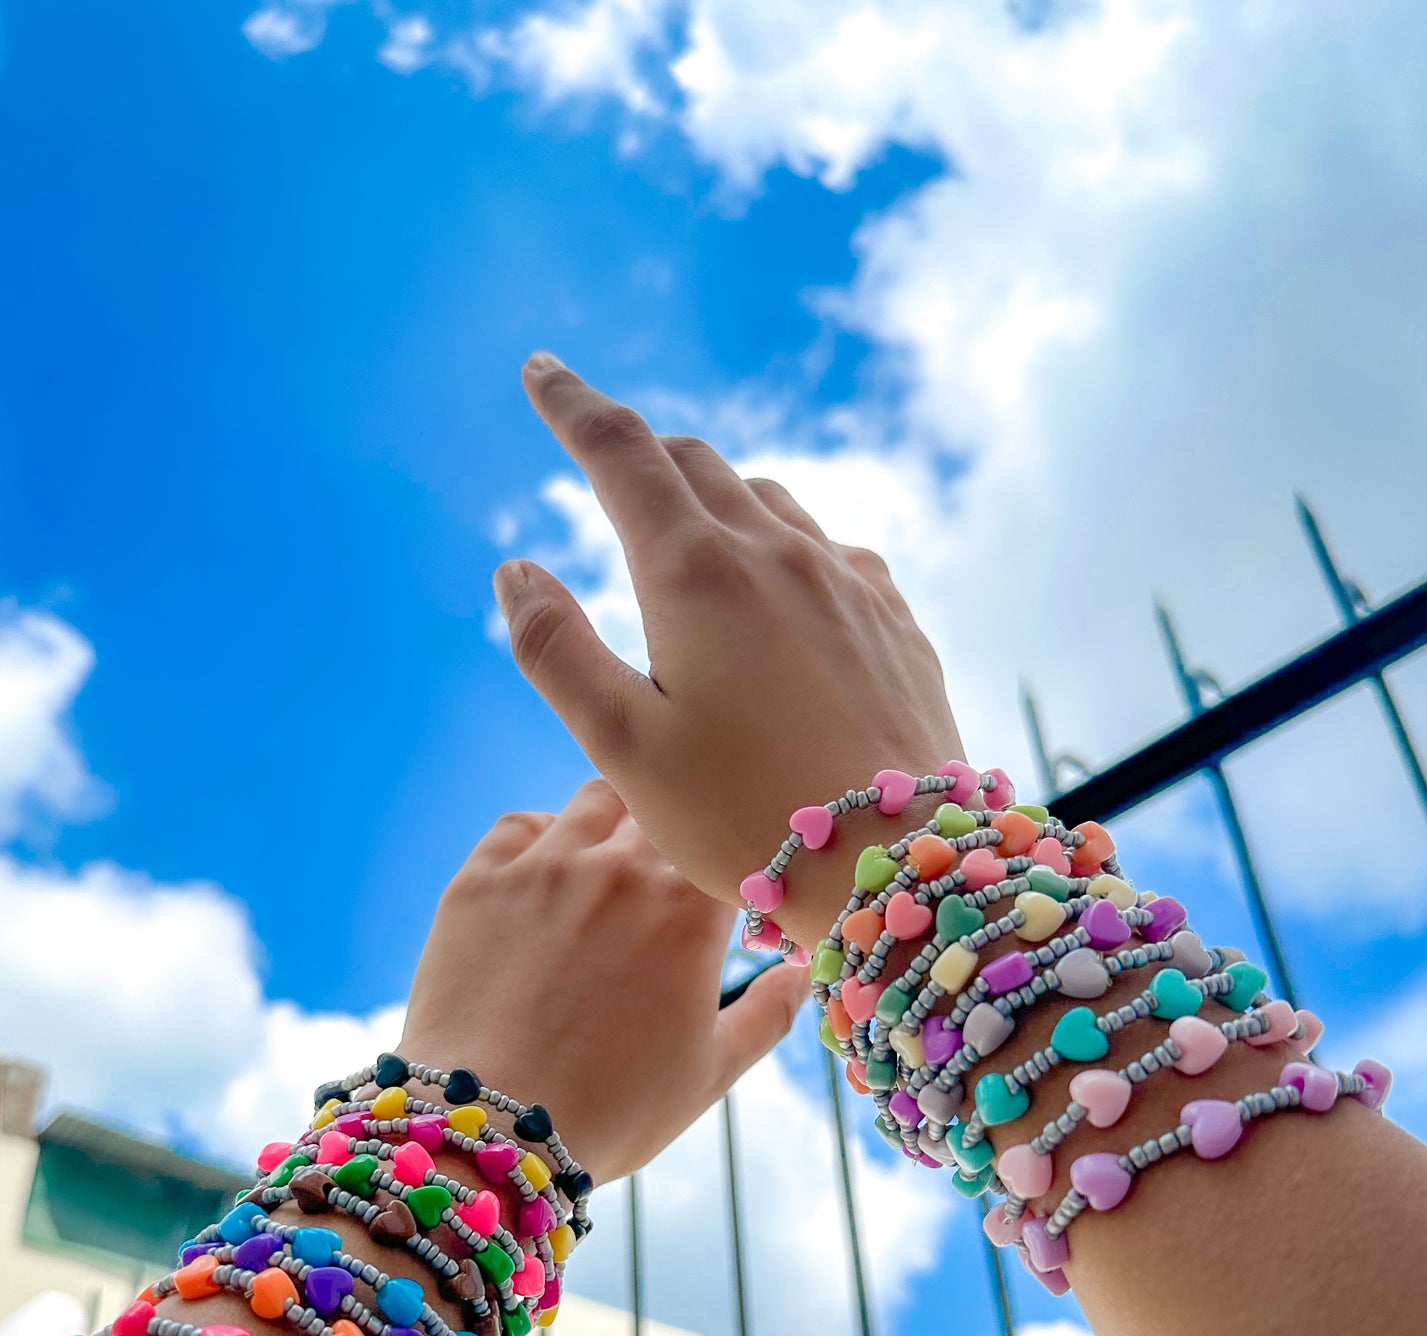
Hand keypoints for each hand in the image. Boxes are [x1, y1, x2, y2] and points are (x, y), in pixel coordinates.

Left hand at [398, 780, 806, 1183]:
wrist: (490, 1127)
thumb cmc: (611, 1109)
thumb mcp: (709, 1073)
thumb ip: (768, 1015)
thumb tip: (800, 973)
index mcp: (689, 908)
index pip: (729, 848)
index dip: (735, 867)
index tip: (732, 895)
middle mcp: (621, 866)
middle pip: (667, 811)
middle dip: (679, 839)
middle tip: (671, 878)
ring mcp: (545, 866)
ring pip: (598, 799)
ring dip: (618, 823)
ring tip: (612, 866)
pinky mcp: (481, 879)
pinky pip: (520, 825)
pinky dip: (543, 838)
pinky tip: (548, 876)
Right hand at [494, 355, 964, 948]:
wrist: (897, 861)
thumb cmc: (742, 816)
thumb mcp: (621, 746)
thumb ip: (556, 649)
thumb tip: (515, 569)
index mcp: (694, 572)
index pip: (620, 453)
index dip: (572, 405)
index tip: (542, 370)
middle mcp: (776, 551)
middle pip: (694, 464)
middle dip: (640, 451)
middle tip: (604, 453)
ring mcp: (846, 579)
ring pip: (767, 500)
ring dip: (715, 497)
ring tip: (689, 531)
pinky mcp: (893, 617)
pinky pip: (828, 550)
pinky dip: (783, 545)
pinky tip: (780, 588)